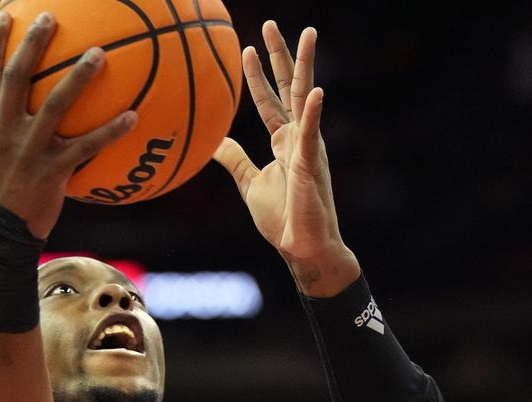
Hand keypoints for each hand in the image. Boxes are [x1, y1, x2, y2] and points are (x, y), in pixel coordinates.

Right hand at [0, 11, 137, 238]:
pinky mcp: (52, 172)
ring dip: (77, 78)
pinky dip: (110, 131)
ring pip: (54, 107)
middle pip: (16, 78)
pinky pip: (86, 147)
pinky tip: (133, 116)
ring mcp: (28, 150)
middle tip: (50, 17)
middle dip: (31, 45)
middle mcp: (3, 130)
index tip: (6, 12)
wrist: (1, 229)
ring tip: (99, 54)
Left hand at [214, 22, 359, 295]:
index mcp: (283, 142)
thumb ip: (236, 159)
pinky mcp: (312, 164)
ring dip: (305, 66)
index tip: (247, 49)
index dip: (257, 76)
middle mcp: (298, 137)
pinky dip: (315, 113)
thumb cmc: (282, 218)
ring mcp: (308, 147)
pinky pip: (313, 134)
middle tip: (270, 24)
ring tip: (308, 33)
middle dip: (280, 56)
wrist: (302, 246)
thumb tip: (215, 141)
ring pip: (305, 99)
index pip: (268, 101)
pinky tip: (316, 91)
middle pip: (288, 88)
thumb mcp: (250, 182)